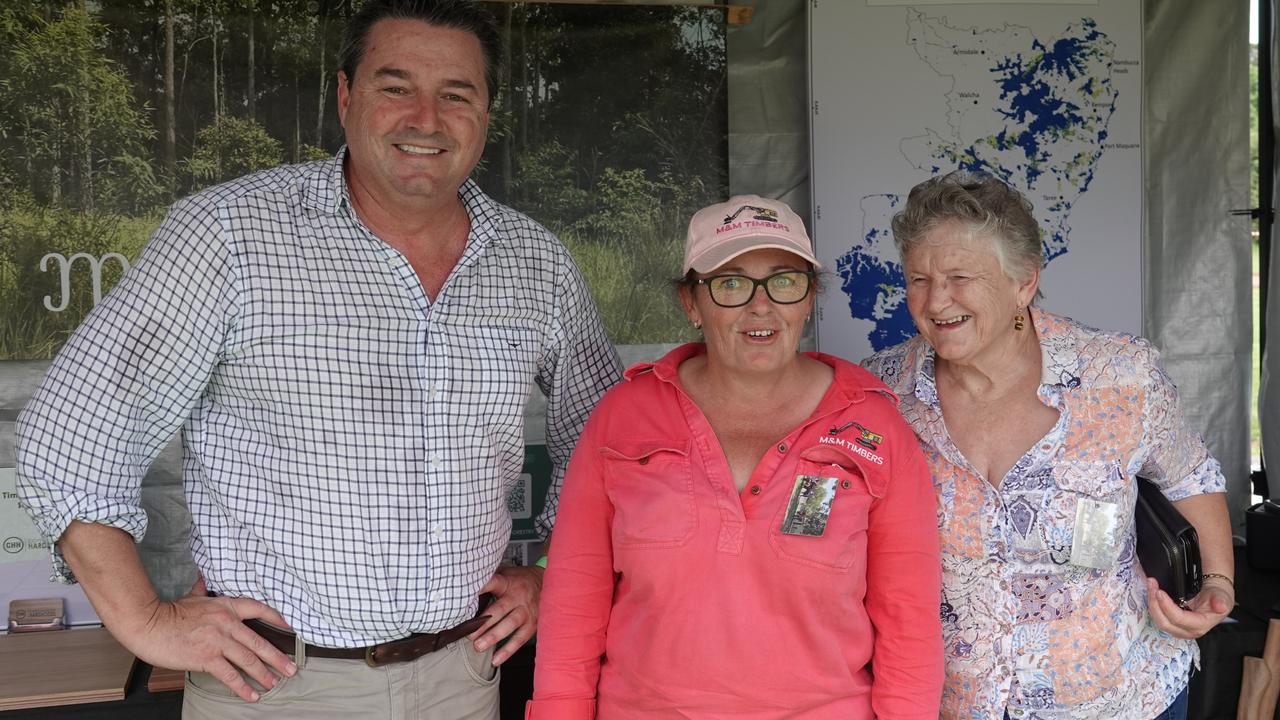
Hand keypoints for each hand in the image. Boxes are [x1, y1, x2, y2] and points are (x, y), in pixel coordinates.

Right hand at [124, 576, 296, 701]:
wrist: (148, 624)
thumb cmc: (168, 613)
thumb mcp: (191, 597)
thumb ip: (202, 590)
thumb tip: (204, 580)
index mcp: (225, 606)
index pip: (259, 609)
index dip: (278, 619)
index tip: (290, 629)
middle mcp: (226, 623)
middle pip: (259, 641)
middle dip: (278, 657)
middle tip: (291, 668)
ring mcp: (218, 641)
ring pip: (248, 659)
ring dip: (264, 674)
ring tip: (274, 683)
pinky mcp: (206, 657)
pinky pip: (229, 675)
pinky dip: (243, 686)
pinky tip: (252, 694)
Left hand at [469, 565, 543, 665]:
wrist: (548, 585)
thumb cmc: (519, 581)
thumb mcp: (506, 573)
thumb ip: (490, 579)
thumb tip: (465, 586)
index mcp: (508, 582)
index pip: (494, 582)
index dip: (481, 588)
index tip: (467, 596)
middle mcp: (518, 597)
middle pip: (500, 609)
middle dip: (484, 623)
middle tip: (469, 634)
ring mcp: (527, 611)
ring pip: (510, 624)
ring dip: (494, 636)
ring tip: (479, 646)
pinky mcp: (533, 625)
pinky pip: (520, 639)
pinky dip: (508, 650)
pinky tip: (495, 660)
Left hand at [1146, 577, 1233, 638]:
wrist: (1216, 598)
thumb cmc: (1218, 598)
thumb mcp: (1223, 596)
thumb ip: (1221, 600)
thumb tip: (1220, 605)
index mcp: (1200, 625)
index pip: (1179, 619)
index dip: (1167, 606)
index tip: (1160, 592)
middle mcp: (1188, 630)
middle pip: (1164, 622)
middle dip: (1155, 604)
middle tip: (1152, 586)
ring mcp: (1178, 628)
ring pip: (1159, 620)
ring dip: (1152, 603)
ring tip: (1151, 585)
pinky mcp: (1172, 624)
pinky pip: (1158, 616)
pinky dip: (1154, 604)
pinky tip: (1152, 592)